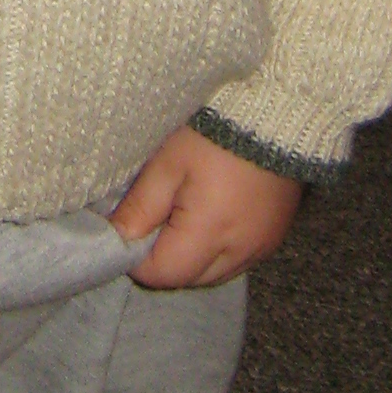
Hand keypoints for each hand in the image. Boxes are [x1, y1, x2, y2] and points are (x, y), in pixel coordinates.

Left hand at [109, 126, 302, 288]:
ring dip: (195, 258)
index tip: (134, 226)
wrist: (275, 113)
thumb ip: (140, 207)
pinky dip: (221, 250)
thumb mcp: (168, 163)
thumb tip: (117, 238)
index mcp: (210, 233)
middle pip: (190, 280)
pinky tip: (215, 218)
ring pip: (215, 275)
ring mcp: (261, 247)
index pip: (162, 274)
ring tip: (187, 216)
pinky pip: (239, 261)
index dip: (139, 257)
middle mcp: (239, 251)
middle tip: (159, 217)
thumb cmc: (214, 134)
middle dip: (167, 259)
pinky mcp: (274, 238)